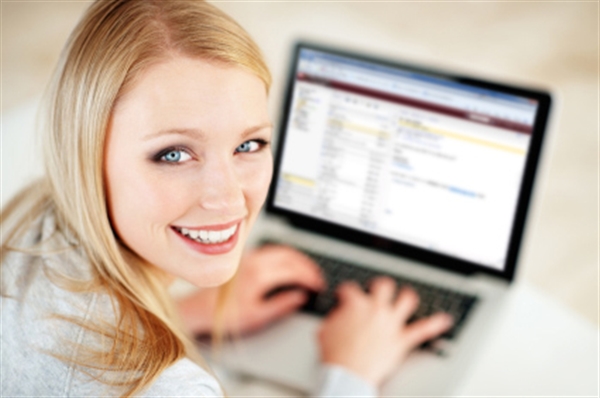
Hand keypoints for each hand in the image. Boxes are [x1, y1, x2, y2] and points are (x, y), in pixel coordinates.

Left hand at [178, 245, 324, 335]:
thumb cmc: (224, 315)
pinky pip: (271, 250)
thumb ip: (281, 305)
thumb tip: (300, 297)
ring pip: (281, 250)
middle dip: (307, 266)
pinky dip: (286, 256)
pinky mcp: (245, 257)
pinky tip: (289, 265)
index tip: (318, 285)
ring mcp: (249, 257)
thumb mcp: (257, 316)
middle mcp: (254, 261)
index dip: (310, 277)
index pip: (294, 270)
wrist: (200, 309)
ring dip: (298, 259)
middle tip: (317, 278)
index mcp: (259, 275)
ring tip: (308, 271)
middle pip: (290, 256)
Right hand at [318, 277, 452, 386]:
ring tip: (407, 296)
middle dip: (380, 286)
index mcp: (355, 304)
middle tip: (378, 290)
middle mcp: (376, 309)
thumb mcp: (325, 329)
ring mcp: (391, 323)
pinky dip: (436, 324)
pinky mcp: (401, 340)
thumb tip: (339, 313)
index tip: (345, 296)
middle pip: (384, 285)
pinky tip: (445, 319)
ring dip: (407, 296)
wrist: (347, 375)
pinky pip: (424, 329)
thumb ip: (335, 316)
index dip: (346, 292)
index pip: (350, 288)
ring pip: (407, 299)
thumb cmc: (335, 354)